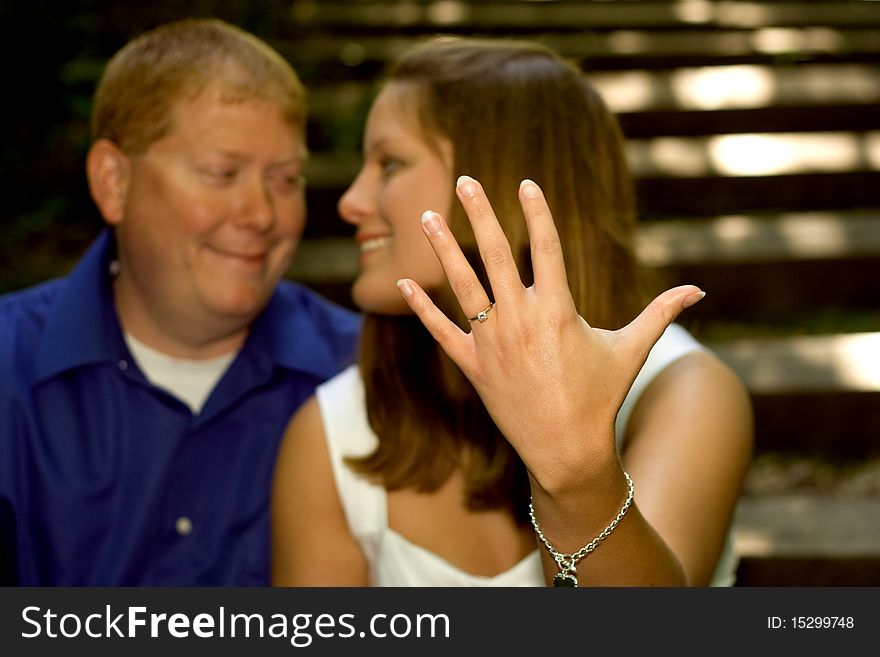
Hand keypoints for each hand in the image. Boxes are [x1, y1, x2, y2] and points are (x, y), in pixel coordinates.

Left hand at [396, 176, 704, 493]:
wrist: (566, 451)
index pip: (546, 246)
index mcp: (557, 309)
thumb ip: (660, 313)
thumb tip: (700, 290)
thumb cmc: (601, 398)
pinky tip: (400, 282)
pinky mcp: (471, 365)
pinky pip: (440, 330)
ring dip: (443, 249)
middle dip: (479, 212)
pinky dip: (421, 307)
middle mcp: (519, 318)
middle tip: (464, 179)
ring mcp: (491, 342)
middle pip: (495, 253)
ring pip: (460, 285)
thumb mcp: (631, 350)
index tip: (525, 183)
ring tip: (425, 218)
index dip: (536, 211)